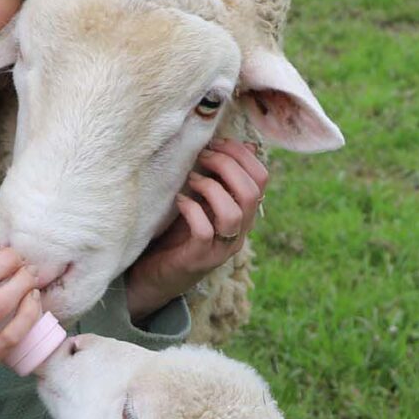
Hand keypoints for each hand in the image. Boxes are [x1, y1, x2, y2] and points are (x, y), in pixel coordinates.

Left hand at [125, 141, 269, 320]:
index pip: (261, 179)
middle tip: (203, 156)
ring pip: (233, 214)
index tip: (216, 143)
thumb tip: (240, 144)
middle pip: (251, 193)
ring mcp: (221, 248)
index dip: (241, 155)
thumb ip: (221, 178)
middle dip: (227, 165)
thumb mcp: (203, 200)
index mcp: (244, 214)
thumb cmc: (179, 233)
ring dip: (212, 188)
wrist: (157, 275)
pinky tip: (180, 200)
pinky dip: (192, 210)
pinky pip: (205, 231)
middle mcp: (239, 232)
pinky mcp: (200, 259)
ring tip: (192, 179)